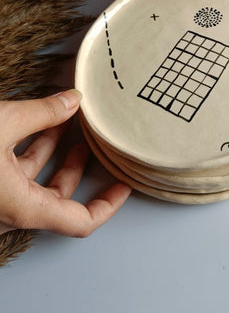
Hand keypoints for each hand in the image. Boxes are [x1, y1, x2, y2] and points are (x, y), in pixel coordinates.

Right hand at [0, 90, 130, 236]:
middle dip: (79, 164)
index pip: (81, 221)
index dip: (109, 204)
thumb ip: (42, 113)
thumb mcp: (3, 125)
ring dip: (51, 148)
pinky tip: (37, 122)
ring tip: (67, 118)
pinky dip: (29, 148)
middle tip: (95, 141)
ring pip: (33, 179)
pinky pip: (14, 173)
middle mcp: (10, 212)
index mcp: (23, 208)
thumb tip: (72, 99)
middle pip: (58, 195)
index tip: (124, 186)